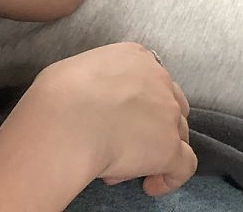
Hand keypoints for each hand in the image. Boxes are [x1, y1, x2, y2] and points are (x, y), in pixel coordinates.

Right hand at [13, 42, 195, 197]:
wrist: (66, 121)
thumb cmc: (58, 96)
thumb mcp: (73, 71)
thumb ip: (92, 81)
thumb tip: (83, 98)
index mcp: (136, 58)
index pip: (150, 80)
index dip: (139, 104)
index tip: (122, 120)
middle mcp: (159, 80)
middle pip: (169, 106)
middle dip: (153, 126)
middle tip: (125, 145)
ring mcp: (168, 114)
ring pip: (177, 135)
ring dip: (156, 152)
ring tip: (126, 168)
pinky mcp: (169, 147)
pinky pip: (184, 166)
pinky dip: (170, 178)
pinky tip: (151, 185)